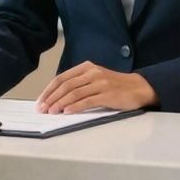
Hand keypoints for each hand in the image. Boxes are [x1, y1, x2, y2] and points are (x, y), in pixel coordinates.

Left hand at [35, 61, 156, 113]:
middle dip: (51, 98)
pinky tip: (67, 112)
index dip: (49, 90)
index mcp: (86, 67)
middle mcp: (92, 73)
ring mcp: (100, 83)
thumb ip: (79, 84)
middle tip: (42, 108)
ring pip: (74, 93)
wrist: (139, 87)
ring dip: (60, 103)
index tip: (40, 101)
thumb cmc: (115, 86)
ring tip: (51, 112)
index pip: (62, 78)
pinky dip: (75, 106)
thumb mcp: (95, 78)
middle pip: (66, 85)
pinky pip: (87, 101)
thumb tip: (57, 97)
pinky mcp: (107, 94)